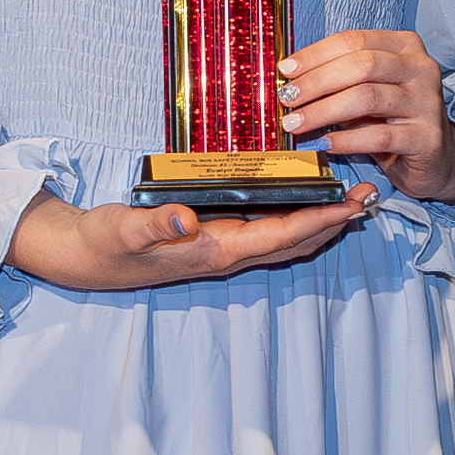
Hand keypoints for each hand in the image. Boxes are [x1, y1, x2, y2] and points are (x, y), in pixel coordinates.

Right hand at [7, 181, 380, 291]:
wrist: (84, 259)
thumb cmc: (106, 243)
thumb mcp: (123, 230)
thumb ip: (154, 223)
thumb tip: (186, 217)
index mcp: (214, 251)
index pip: (280, 236)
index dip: (319, 220)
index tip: (351, 205)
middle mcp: (227, 255)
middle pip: (294, 240)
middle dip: (334, 220)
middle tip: (370, 196)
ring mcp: (223, 250)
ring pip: (286, 238)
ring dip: (321, 220)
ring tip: (353, 199)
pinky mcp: (215, 239)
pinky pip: (267, 230)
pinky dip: (295, 216)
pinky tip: (306, 200)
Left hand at [277, 29, 454, 203]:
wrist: (435, 158)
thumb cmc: (395, 119)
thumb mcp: (370, 90)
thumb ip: (341, 80)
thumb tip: (292, 81)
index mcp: (405, 47)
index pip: (355, 40)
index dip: (316, 54)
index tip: (286, 69)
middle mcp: (420, 69)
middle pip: (361, 65)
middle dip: (317, 81)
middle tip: (288, 98)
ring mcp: (427, 102)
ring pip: (367, 97)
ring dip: (324, 111)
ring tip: (296, 123)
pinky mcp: (426, 137)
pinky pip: (379, 136)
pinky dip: (347, 140)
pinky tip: (326, 144)